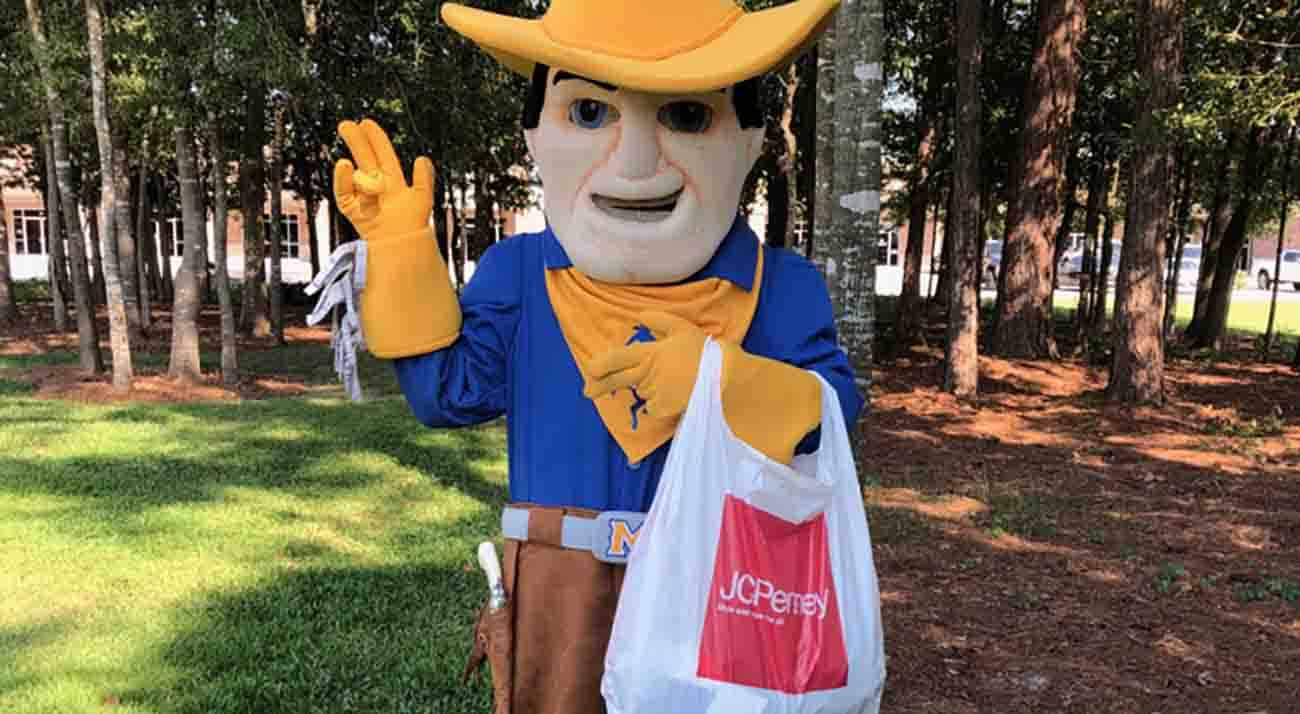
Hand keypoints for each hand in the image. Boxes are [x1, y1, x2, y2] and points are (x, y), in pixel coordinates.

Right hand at [334, 119, 433, 239]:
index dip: (375, 138)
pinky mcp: (351, 207)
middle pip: (364, 157)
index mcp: (391, 176)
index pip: (381, 152)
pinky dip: (342, 179)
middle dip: (355, 140)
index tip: (366, 122)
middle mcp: (375, 182)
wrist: (403, 243)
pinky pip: (343, 192)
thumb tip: (422, 159)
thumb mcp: (423, 197)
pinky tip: (344, 165)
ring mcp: (362, 194)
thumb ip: (424, 179)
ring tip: (349, 159)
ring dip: (353, 165)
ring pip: (354, 172)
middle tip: (346, 125)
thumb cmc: (413, 222)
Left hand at [583, 311, 706, 420]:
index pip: (617, 358)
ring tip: (672, 380)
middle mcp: (647, 374)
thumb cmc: (703, 350)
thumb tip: (640, 316)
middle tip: (587, 392)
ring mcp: (654, 392)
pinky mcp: (664, 408)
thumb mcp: (682, 327)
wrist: (723, 377)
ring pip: (643, 390)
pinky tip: (674, 393)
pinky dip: (659, 402)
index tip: (588, 369)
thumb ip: (658, 320)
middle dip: (599, 386)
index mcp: (649, 353)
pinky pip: (654, 406)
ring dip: (648, 386)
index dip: (600, 364)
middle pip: (617, 381)